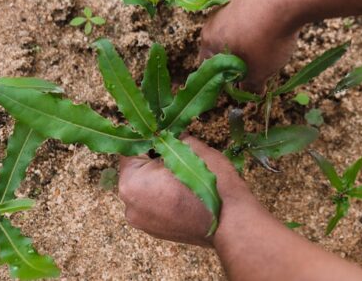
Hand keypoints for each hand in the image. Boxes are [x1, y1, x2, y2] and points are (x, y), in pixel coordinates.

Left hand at [118, 136, 252, 246]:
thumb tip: (168, 131)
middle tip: (181, 156)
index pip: (133, 150)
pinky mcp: (154, 231)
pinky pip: (154, 205)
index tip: (168, 135)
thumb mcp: (195, 149)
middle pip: (138, 171)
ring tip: (185, 177)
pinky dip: (165, 197)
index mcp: (132, 182)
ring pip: (146, 189)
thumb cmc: (214, 185)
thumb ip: (174, 137)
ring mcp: (141, 221)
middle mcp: (129, 205)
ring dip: (160, 180)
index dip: (152, 139)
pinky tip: (185, 194)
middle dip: (156, 161)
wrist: (232, 223)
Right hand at [199, 0, 300, 92]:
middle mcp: (215, 19)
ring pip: (237, 29)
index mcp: (209, 40)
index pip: (207, 67)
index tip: (240, 86)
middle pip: (222, 46)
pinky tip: (277, 29)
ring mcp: (232, 2)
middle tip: (258, 70)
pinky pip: (252, 15)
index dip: (223, 81)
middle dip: (238, 60)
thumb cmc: (266, 39)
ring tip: (271, 49)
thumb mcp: (259, 72)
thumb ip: (250, 86)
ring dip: (250, 41)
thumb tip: (250, 92)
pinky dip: (261, 24)